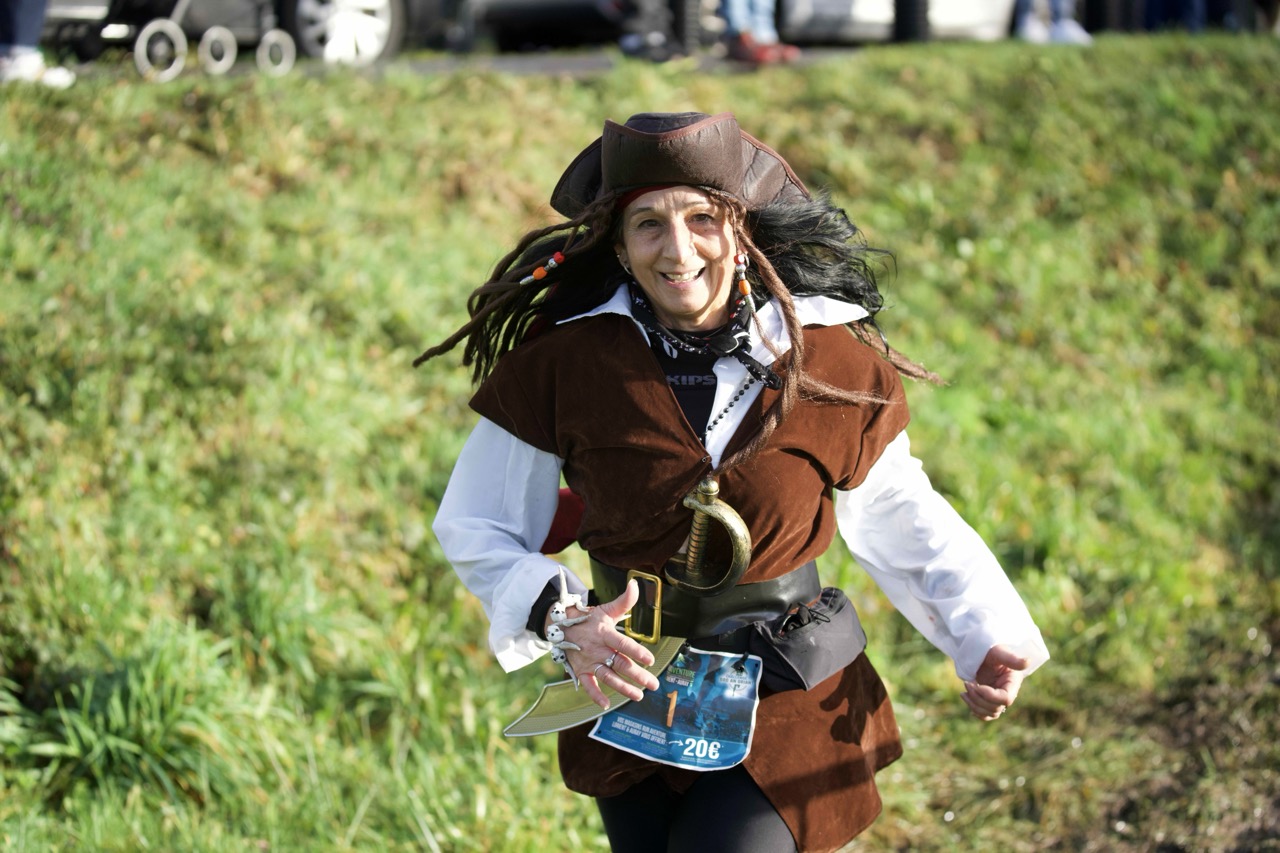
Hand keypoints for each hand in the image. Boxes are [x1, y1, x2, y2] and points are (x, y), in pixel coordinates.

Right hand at [548, 580, 660, 709]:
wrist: (561, 626)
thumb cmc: (589, 619)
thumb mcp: (606, 609)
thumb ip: (624, 601)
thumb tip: (635, 584)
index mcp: (605, 632)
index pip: (623, 643)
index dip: (636, 651)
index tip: (650, 659)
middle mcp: (597, 649)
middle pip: (619, 663)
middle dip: (638, 675)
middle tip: (653, 684)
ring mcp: (588, 661)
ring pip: (608, 677)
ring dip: (623, 688)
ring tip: (639, 695)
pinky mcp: (580, 671)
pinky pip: (588, 685)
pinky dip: (595, 695)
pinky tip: (605, 704)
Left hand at [962, 645, 1028, 721]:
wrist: (981, 652)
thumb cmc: (991, 649)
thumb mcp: (999, 652)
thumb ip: (1011, 658)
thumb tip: (1028, 661)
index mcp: (1012, 683)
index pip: (1005, 699)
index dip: (990, 696)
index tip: (977, 685)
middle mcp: (1007, 693)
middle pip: (995, 708)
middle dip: (978, 698)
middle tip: (967, 684)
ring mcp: (998, 698)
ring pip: (989, 713)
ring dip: (974, 705)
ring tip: (964, 692)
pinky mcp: (989, 700)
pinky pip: (985, 714)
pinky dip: (975, 710)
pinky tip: (967, 699)